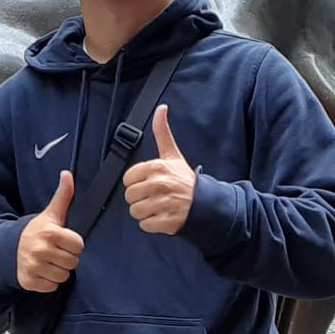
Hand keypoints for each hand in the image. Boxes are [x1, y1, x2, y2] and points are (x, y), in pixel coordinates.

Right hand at [17, 171, 83, 292]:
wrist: (9, 248)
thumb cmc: (36, 231)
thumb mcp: (50, 214)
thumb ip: (63, 196)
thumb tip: (67, 174)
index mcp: (50, 233)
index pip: (78, 246)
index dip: (73, 244)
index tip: (63, 241)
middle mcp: (41, 250)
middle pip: (72, 262)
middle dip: (66, 258)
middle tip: (55, 251)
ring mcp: (34, 267)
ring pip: (63, 276)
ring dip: (58, 271)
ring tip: (49, 261)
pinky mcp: (29, 281)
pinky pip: (52, 287)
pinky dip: (48, 281)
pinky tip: (42, 271)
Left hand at [122, 106, 195, 234]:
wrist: (206, 204)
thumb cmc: (185, 180)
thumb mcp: (173, 155)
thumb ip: (162, 132)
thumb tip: (161, 108)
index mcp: (157, 167)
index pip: (128, 179)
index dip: (136, 183)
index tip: (148, 184)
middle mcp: (159, 184)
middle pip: (129, 197)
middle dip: (139, 199)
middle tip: (154, 197)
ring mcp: (163, 204)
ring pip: (135, 212)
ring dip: (145, 212)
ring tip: (158, 207)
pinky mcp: (167, 222)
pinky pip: (145, 225)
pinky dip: (152, 224)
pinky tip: (162, 217)